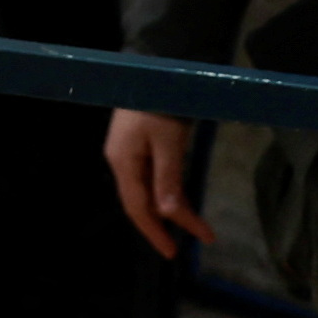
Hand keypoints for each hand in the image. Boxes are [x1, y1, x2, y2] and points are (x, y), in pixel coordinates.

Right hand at [102, 107, 213, 257]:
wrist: (155, 64)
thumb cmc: (161, 102)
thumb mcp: (168, 141)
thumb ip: (168, 179)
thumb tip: (168, 215)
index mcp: (123, 162)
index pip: (137, 208)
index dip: (155, 232)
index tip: (173, 252)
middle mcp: (121, 161)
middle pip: (143, 202)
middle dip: (169, 223)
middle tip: (196, 239)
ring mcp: (129, 152)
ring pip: (150, 190)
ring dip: (172, 208)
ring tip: (196, 224)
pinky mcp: (139, 144)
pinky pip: (153, 176)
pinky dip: (169, 190)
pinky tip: (181, 199)